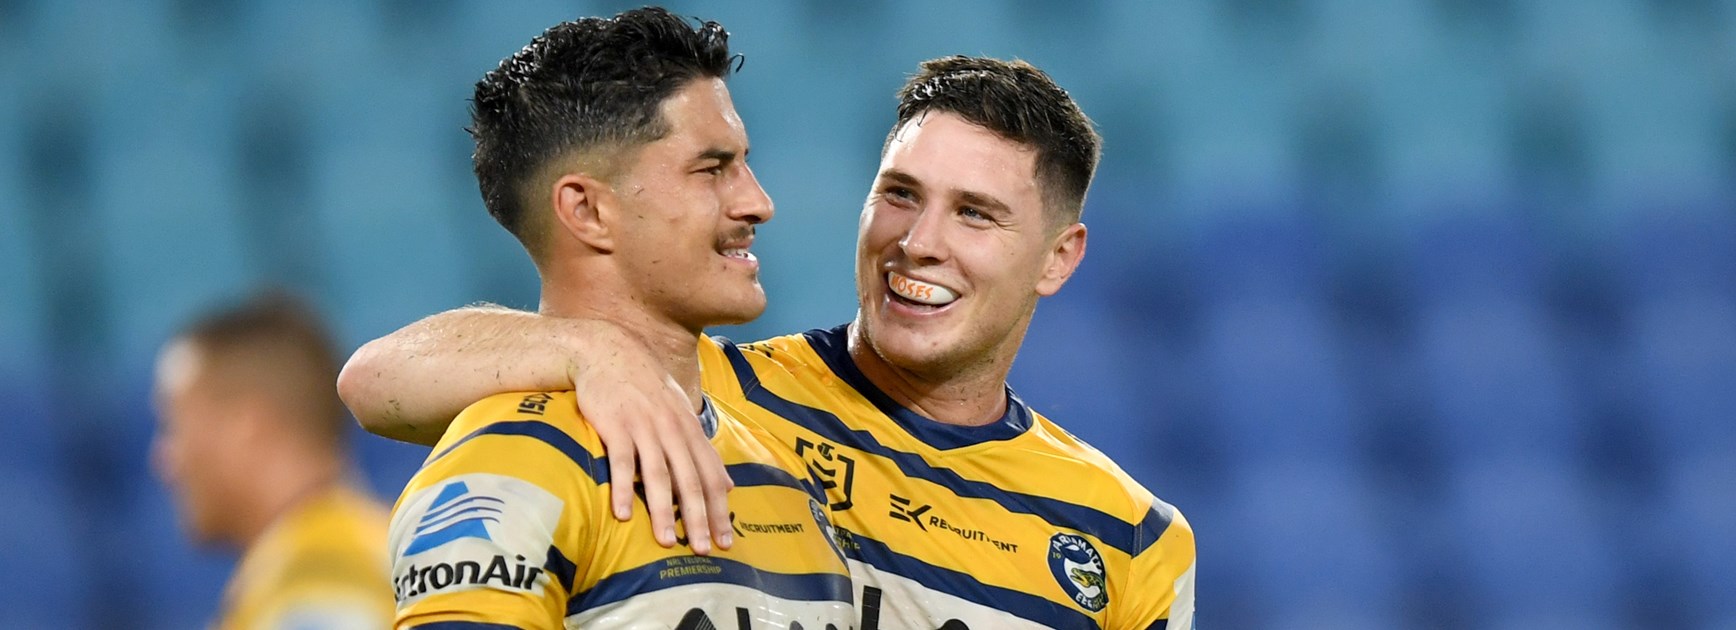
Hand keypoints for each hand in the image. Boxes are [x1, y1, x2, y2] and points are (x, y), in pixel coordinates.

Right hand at [566, 326, 734, 554]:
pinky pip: (621, 462)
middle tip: (702, 549)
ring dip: (663, 510)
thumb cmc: (644, 385)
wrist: (607, 351)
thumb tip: (727, 484)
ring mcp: (644, 427)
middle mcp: (672, 429)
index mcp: (689, 428)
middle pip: (690, 480)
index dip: (720, 509)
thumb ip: (702, 449)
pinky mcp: (615, 425)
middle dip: (699, 517)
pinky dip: (623, 488)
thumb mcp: (680, 411)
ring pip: (658, 475)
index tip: (725, 540)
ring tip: (666, 541)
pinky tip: (622, 513)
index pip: (711, 475)